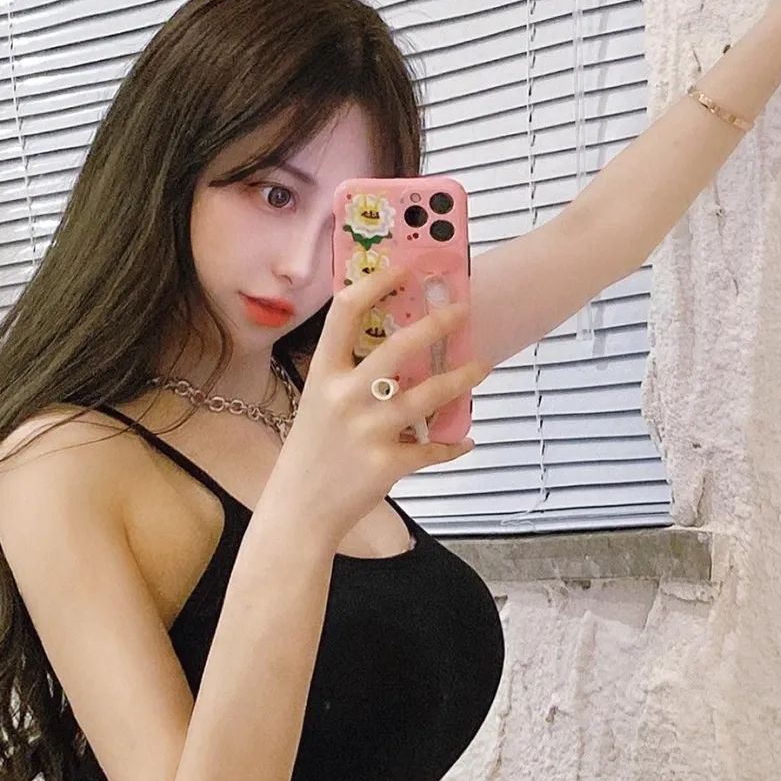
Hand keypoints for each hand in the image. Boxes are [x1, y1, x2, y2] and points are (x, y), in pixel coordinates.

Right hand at [276, 260, 485, 549]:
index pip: (345, 312)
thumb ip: (346, 376)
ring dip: (461, 379)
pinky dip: (452, 445)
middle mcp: (344, 397)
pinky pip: (431, 448)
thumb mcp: (315, 403)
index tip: (403, 269)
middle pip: (398, 347)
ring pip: (427, 396)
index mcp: (323, 375)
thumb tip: (395, 351)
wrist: (299, 511)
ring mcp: (367, 431)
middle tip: (462, 311)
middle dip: (437, 324)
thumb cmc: (310, 453)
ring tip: (482, 367)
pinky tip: (465, 439)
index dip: (376, 283)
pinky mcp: (386, 464)